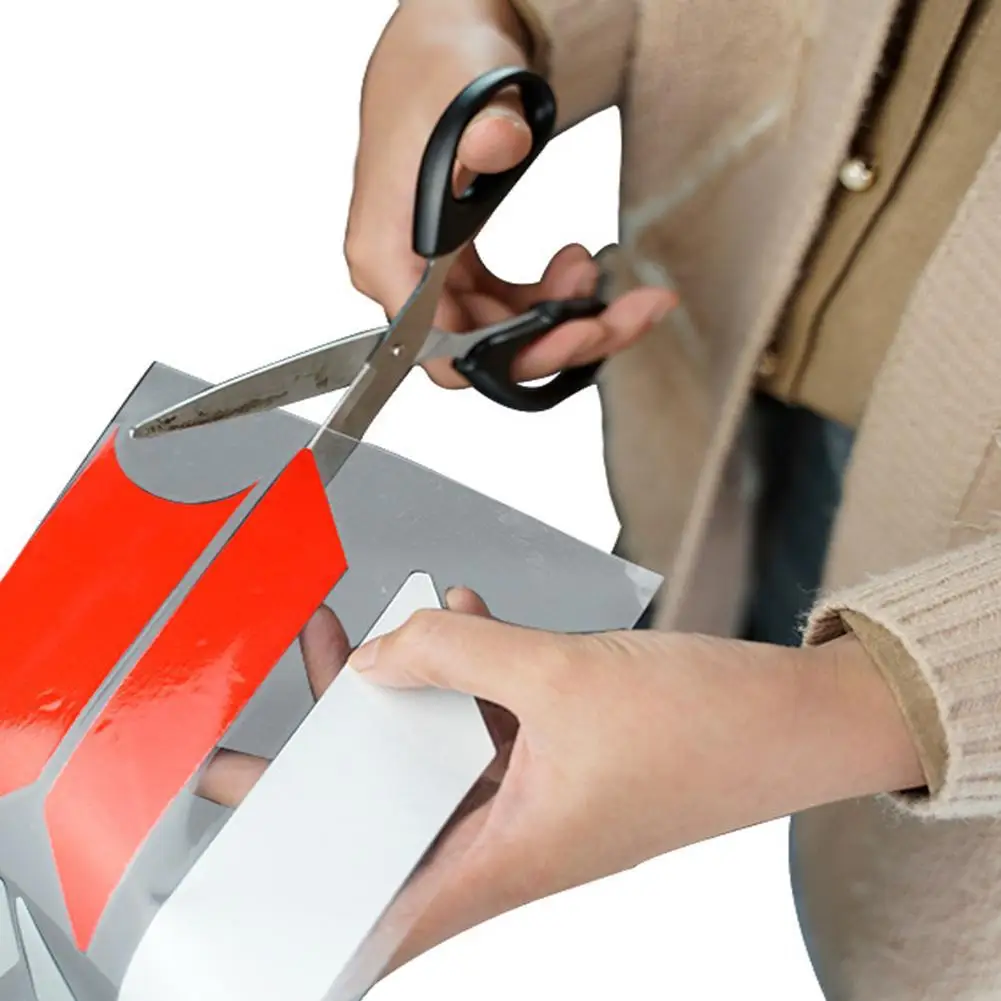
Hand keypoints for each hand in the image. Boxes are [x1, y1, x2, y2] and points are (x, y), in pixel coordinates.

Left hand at [345, 595, 925, 970]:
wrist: (800, 716)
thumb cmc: (709, 730)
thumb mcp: (563, 676)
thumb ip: (458, 654)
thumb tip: (384, 649)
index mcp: (507, 858)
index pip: (385, 908)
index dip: (317, 898)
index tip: (262, 861)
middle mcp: (515, 836)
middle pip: (398, 804)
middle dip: (346, 741)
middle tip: (310, 685)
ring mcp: (540, 792)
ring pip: (445, 748)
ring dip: (413, 688)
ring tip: (379, 630)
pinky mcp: (563, 751)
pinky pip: (493, 712)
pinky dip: (471, 667)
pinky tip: (462, 616)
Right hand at [346, 0, 675, 387]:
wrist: (440, 44)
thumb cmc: (438, 68)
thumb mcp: (461, 92)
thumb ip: (480, 130)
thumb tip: (497, 143)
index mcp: (386, 253)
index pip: (441, 347)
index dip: (512, 354)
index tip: (576, 331)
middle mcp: (403, 278)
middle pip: (483, 349)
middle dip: (560, 336)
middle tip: (626, 311)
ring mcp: (432, 277)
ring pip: (503, 335)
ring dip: (565, 319)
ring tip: (606, 276)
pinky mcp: (460, 269)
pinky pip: (509, 308)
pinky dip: (552, 298)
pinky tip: (580, 266)